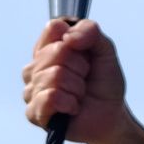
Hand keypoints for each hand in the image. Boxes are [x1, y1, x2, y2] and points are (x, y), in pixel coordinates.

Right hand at [21, 19, 128, 142]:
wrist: (111, 115)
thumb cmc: (104, 83)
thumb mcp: (105, 50)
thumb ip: (90, 32)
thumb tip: (68, 38)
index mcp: (47, 47)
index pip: (53, 28)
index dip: (75, 41)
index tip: (85, 54)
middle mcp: (35, 67)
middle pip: (57, 52)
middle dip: (81, 67)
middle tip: (85, 79)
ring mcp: (31, 90)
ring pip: (55, 75)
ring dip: (77, 87)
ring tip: (79, 95)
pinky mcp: (33, 113)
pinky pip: (50, 97)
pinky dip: (70, 103)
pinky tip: (73, 108)